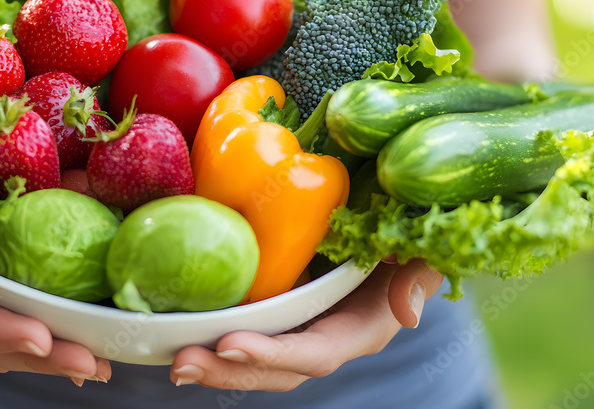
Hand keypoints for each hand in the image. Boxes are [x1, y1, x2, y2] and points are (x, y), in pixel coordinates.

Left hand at [169, 259, 443, 390]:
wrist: (394, 222)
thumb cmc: (412, 232)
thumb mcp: (425, 249)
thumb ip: (420, 275)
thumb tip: (408, 313)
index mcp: (360, 329)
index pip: (316, 353)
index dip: (276, 355)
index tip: (233, 345)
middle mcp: (323, 337)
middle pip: (274, 369)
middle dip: (229, 371)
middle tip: (181, 363)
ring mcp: (296, 326)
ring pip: (251, 356)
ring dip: (210, 359)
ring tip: (168, 356)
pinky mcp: (274, 308)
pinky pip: (241, 326)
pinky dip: (208, 331)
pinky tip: (170, 325)